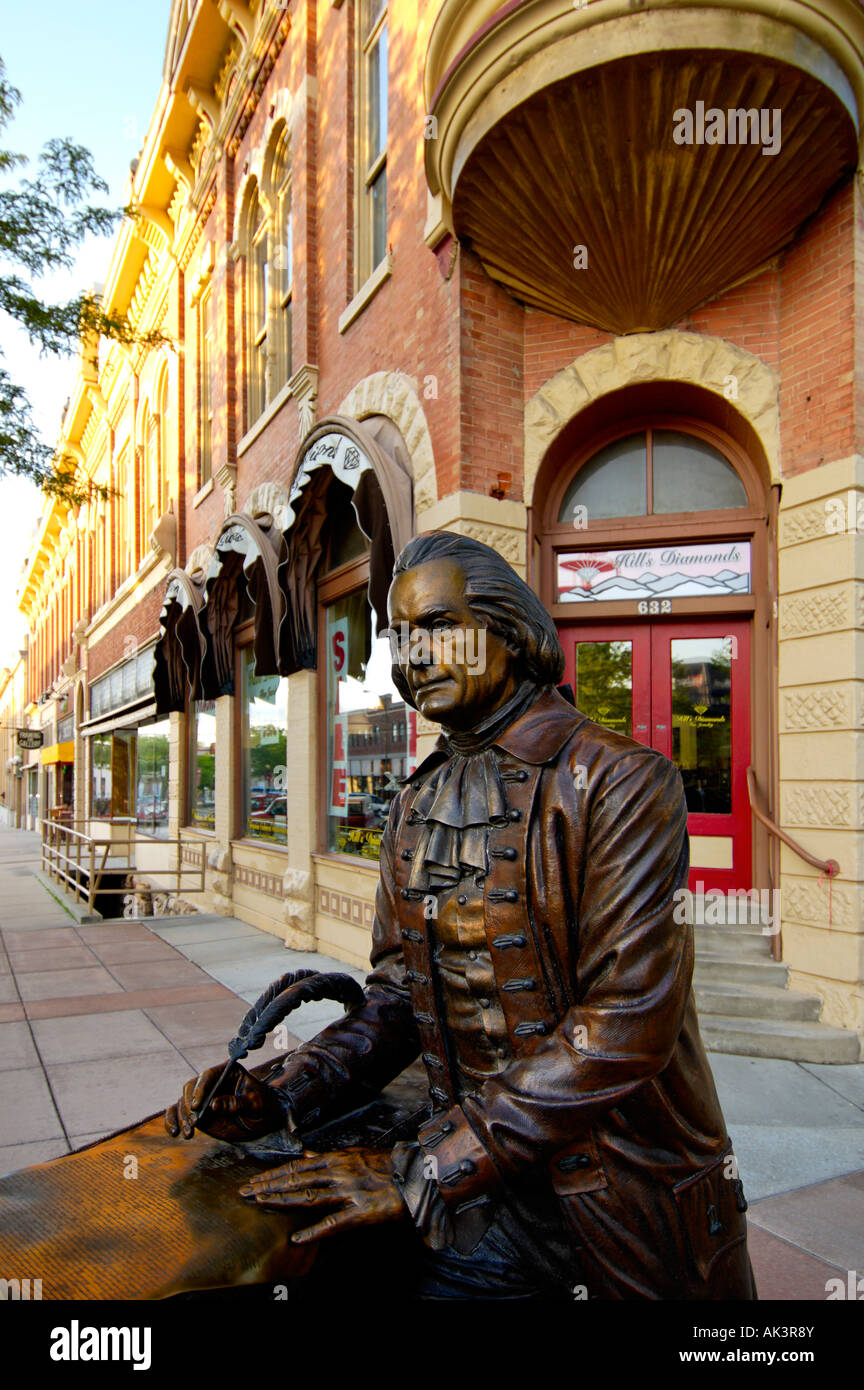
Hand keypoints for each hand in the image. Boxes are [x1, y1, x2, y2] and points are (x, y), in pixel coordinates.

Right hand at [164, 1061, 286, 1141]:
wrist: (265, 1118)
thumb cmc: (265, 1106)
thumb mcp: (255, 1104)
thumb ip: (236, 1103)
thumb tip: (214, 1105)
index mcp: (228, 1071)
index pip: (208, 1075)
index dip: (200, 1089)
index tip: (198, 1106)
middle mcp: (213, 1081)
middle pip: (191, 1087)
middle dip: (189, 1105)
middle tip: (194, 1122)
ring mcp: (204, 1096)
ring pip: (183, 1101)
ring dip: (182, 1116)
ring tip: (188, 1133)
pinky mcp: (199, 1111)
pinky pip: (180, 1112)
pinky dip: (173, 1120)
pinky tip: (174, 1132)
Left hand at [238, 1148, 405, 1243]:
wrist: (415, 1174)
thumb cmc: (386, 1164)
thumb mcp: (355, 1153)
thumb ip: (328, 1156)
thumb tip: (306, 1154)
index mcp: (337, 1159)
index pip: (297, 1166)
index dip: (274, 1174)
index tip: (255, 1180)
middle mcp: (338, 1172)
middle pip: (296, 1179)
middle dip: (268, 1185)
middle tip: (245, 1192)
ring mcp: (348, 1192)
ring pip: (308, 1195)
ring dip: (282, 1199)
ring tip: (260, 1202)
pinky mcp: (360, 1212)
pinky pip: (333, 1223)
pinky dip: (314, 1231)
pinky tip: (296, 1237)